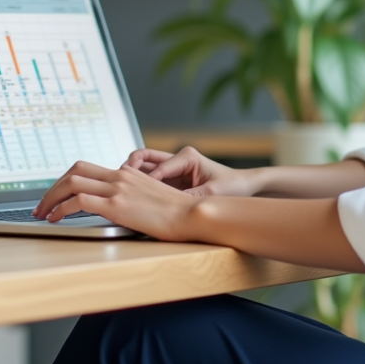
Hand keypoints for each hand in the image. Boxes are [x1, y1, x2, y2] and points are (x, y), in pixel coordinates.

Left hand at [31, 160, 197, 240]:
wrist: (191, 213)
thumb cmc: (177, 212)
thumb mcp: (151, 198)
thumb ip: (133, 197)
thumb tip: (120, 207)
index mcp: (127, 173)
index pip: (86, 169)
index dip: (65, 180)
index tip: (56, 195)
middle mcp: (120, 176)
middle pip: (74, 171)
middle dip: (52, 187)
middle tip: (42, 204)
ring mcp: (117, 189)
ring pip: (71, 183)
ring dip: (50, 198)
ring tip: (42, 213)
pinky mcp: (117, 205)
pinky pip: (79, 201)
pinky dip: (61, 209)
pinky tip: (55, 219)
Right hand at [123, 146, 261, 196]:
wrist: (245, 187)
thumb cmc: (233, 185)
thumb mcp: (213, 193)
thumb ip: (191, 198)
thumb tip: (173, 207)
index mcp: (187, 156)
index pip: (158, 166)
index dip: (145, 181)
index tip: (134, 192)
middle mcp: (177, 160)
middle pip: (145, 158)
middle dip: (130, 168)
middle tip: (119, 181)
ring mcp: (173, 170)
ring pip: (144, 168)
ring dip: (133, 177)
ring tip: (123, 190)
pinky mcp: (172, 181)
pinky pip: (151, 180)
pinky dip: (140, 186)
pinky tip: (134, 198)